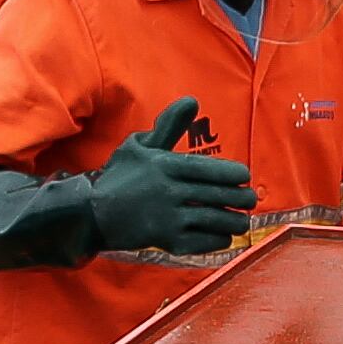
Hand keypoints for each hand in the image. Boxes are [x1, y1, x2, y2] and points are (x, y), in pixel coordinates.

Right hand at [89, 99, 255, 254]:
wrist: (92, 213)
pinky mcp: (168, 241)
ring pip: (217, 221)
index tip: (244, 176)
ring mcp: (169, 219)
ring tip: (241, 219)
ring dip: (236, 221)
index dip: (234, 175)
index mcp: (166, 166)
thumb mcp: (140, 146)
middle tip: (250, 199)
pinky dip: (220, 240)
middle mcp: (170, 192)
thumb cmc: (121, 176)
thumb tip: (192, 100)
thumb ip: (169, 125)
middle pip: (221, 196)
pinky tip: (224, 235)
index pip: (211, 170)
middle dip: (243, 199)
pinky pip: (206, 243)